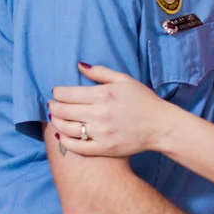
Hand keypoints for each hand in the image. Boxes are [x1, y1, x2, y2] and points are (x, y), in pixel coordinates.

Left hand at [48, 63, 174, 157]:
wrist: (160, 126)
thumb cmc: (143, 101)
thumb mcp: (125, 80)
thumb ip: (101, 72)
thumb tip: (79, 65)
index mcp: (105, 95)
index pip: (68, 94)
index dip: (57, 93)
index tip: (57, 93)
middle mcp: (100, 114)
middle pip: (63, 111)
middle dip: (53, 107)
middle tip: (52, 105)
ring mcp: (101, 133)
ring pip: (66, 128)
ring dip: (56, 122)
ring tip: (56, 118)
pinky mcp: (104, 148)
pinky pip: (76, 147)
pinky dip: (64, 141)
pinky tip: (61, 134)